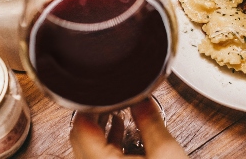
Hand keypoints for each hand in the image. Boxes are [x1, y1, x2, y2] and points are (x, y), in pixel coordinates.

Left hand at [69, 99, 187, 158]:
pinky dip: (105, 147)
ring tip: (119, 114)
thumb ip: (150, 120)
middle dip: (95, 116)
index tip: (107, 92)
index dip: (91, 105)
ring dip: (99, 131)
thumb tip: (142, 98)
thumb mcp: (166, 152)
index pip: (79, 127)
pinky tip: (122, 136)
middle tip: (114, 100)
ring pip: (86, 152)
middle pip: (79, 139)